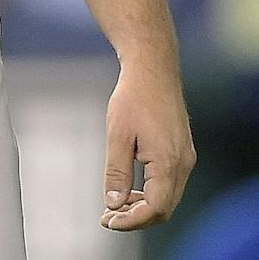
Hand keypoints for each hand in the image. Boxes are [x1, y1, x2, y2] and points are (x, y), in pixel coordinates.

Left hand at [99, 61, 195, 231]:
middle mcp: (182, 164)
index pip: (156, 208)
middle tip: (106, 218)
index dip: (132, 221)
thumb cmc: (133, 99)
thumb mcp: (117, 135)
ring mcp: (185, 159)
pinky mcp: (181, 153)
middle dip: (136, 218)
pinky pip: (169, 184)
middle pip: (164, 208)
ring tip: (114, 206)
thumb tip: (114, 203)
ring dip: (142, 206)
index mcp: (168, 163)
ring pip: (168, 198)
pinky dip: (150, 192)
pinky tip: (129, 189)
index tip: (108, 221)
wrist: (153, 72)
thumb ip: (117, 172)